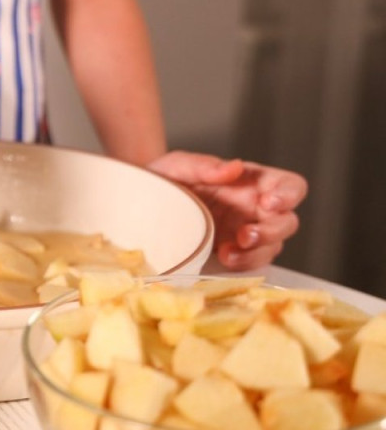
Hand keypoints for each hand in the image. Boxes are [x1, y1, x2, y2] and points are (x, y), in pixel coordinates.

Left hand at [148, 151, 307, 269]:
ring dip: (256, 252)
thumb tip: (233, 168)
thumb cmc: (163, 180)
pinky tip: (223, 259)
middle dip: (272, 231)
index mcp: (251, 181)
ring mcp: (244, 232)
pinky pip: (250, 262)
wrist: (140, 206)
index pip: (289, 186)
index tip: (270, 202)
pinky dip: (242, 264)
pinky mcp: (231, 252)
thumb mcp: (176, 166)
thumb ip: (203, 165)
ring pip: (272, 246)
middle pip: (287, 222)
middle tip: (245, 234)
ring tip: (229, 253)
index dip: (289, 195)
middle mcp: (254, 207)